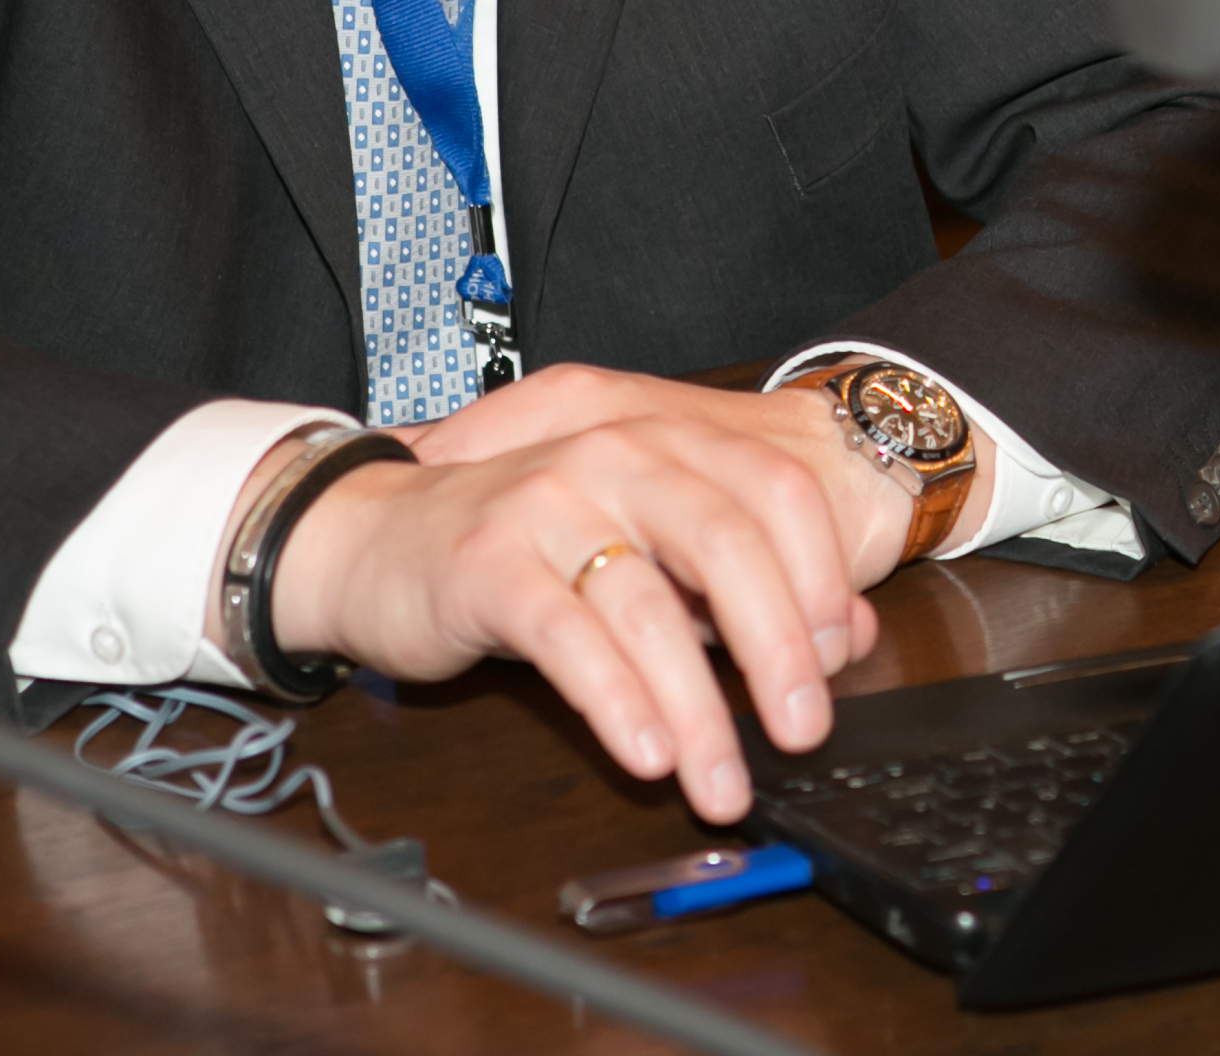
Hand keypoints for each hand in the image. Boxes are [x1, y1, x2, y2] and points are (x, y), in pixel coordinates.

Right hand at [269, 371, 949, 821]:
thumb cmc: (523, 548)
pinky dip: (616, 700)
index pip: (776, 493)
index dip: (819, 578)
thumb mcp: (641, 550)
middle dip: (777, 649)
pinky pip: (568, 635)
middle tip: (803, 730)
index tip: (835, 661)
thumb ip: (738, 585)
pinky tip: (645, 751)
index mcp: (666, 444)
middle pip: (728, 543)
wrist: (374, 538)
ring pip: (649, 605)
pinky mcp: (488, 563)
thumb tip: (845, 637)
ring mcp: (547, 505)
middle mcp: (614, 458)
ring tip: (721, 777)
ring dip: (698, 707)